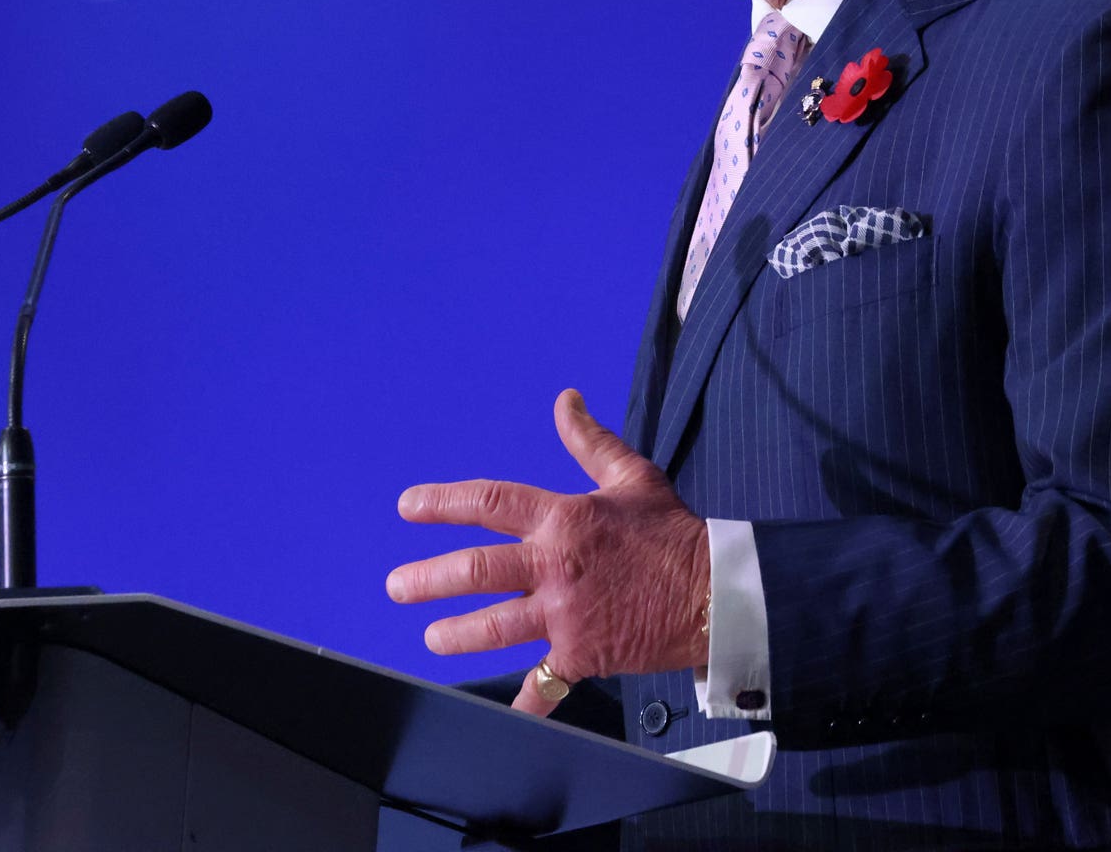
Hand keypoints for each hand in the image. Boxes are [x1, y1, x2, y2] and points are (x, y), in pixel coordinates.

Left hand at [388, 388, 709, 715]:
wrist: (714, 593)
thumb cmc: (672, 532)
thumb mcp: (632, 476)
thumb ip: (589, 440)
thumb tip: (564, 400)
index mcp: (564, 519)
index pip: (489, 502)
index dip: (443, 502)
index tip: (408, 507)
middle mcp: (555, 566)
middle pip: (477, 571)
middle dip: (429, 580)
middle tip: (397, 586)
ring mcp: (565, 614)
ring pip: (495, 628)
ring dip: (456, 634)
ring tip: (432, 637)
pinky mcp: (581, 655)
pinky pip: (543, 684)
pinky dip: (525, 701)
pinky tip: (505, 709)